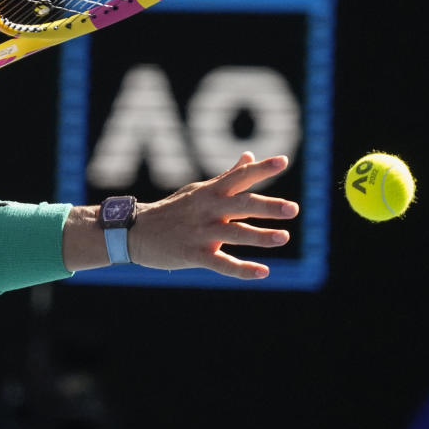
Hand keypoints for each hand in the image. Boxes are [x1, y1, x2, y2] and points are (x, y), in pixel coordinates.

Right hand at [129, 151, 297, 278]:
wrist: (136, 232)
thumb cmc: (172, 210)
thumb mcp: (199, 189)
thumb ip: (228, 176)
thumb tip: (249, 156)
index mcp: (210, 192)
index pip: (239, 177)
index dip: (261, 169)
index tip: (283, 161)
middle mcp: (208, 210)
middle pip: (241, 205)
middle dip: (267, 206)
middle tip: (293, 209)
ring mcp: (201, 232)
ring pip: (234, 233)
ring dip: (260, 236)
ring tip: (283, 237)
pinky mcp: (194, 254)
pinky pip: (221, 263)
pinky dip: (242, 269)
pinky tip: (262, 272)